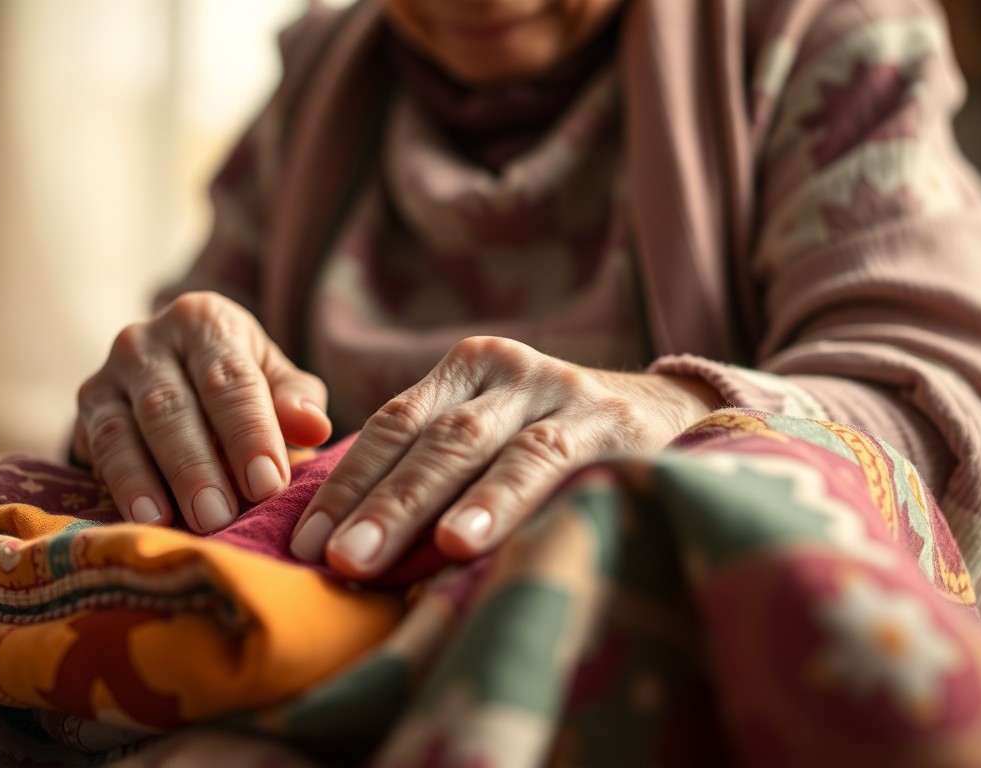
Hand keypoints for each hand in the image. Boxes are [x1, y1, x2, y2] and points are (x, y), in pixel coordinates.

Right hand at [74, 291, 331, 532]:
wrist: (176, 374)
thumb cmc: (238, 383)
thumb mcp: (273, 381)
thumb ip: (296, 401)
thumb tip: (314, 427)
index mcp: (203, 320)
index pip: (230, 379)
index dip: (249, 434)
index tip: (268, 485)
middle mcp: (147, 340)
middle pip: (171, 406)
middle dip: (195, 465)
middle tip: (219, 516)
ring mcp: (108, 374)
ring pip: (124, 430)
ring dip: (149, 481)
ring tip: (174, 525)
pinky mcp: (85, 409)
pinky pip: (97, 449)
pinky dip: (120, 487)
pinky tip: (143, 521)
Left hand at [288, 336, 719, 577]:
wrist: (679, 415)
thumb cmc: (561, 449)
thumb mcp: (496, 441)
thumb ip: (434, 474)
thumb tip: (346, 547)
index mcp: (466, 372)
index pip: (391, 425)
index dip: (345, 482)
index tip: (301, 542)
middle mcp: (507, 370)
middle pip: (427, 439)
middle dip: (373, 502)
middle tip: (329, 561)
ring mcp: (559, 390)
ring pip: (477, 449)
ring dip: (422, 508)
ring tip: (374, 557)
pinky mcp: (608, 421)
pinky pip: (546, 463)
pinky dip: (499, 502)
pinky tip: (465, 542)